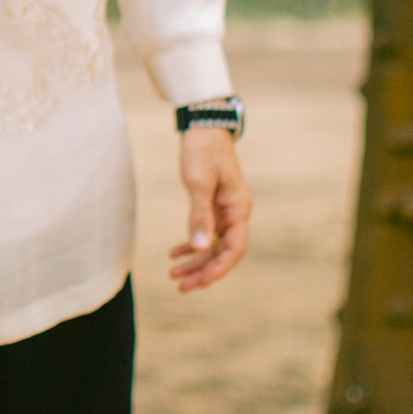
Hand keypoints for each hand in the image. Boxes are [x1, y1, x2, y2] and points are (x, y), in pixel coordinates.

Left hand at [167, 127, 251, 291]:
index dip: (217, 269)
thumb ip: (199, 216)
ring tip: (173, 275)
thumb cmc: (202, 151)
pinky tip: (174, 253)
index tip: (197, 284)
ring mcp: (225, 210)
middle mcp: (235, 213)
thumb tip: (199, 248)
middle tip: (180, 287)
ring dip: (195, 261)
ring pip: (213, 245)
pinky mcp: (213, 205)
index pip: (233, 250)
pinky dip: (191, 244)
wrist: (204, 126)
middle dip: (203, 271)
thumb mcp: (198, 183)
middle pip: (223, 252)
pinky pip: (206, 233)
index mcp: (238, 209)